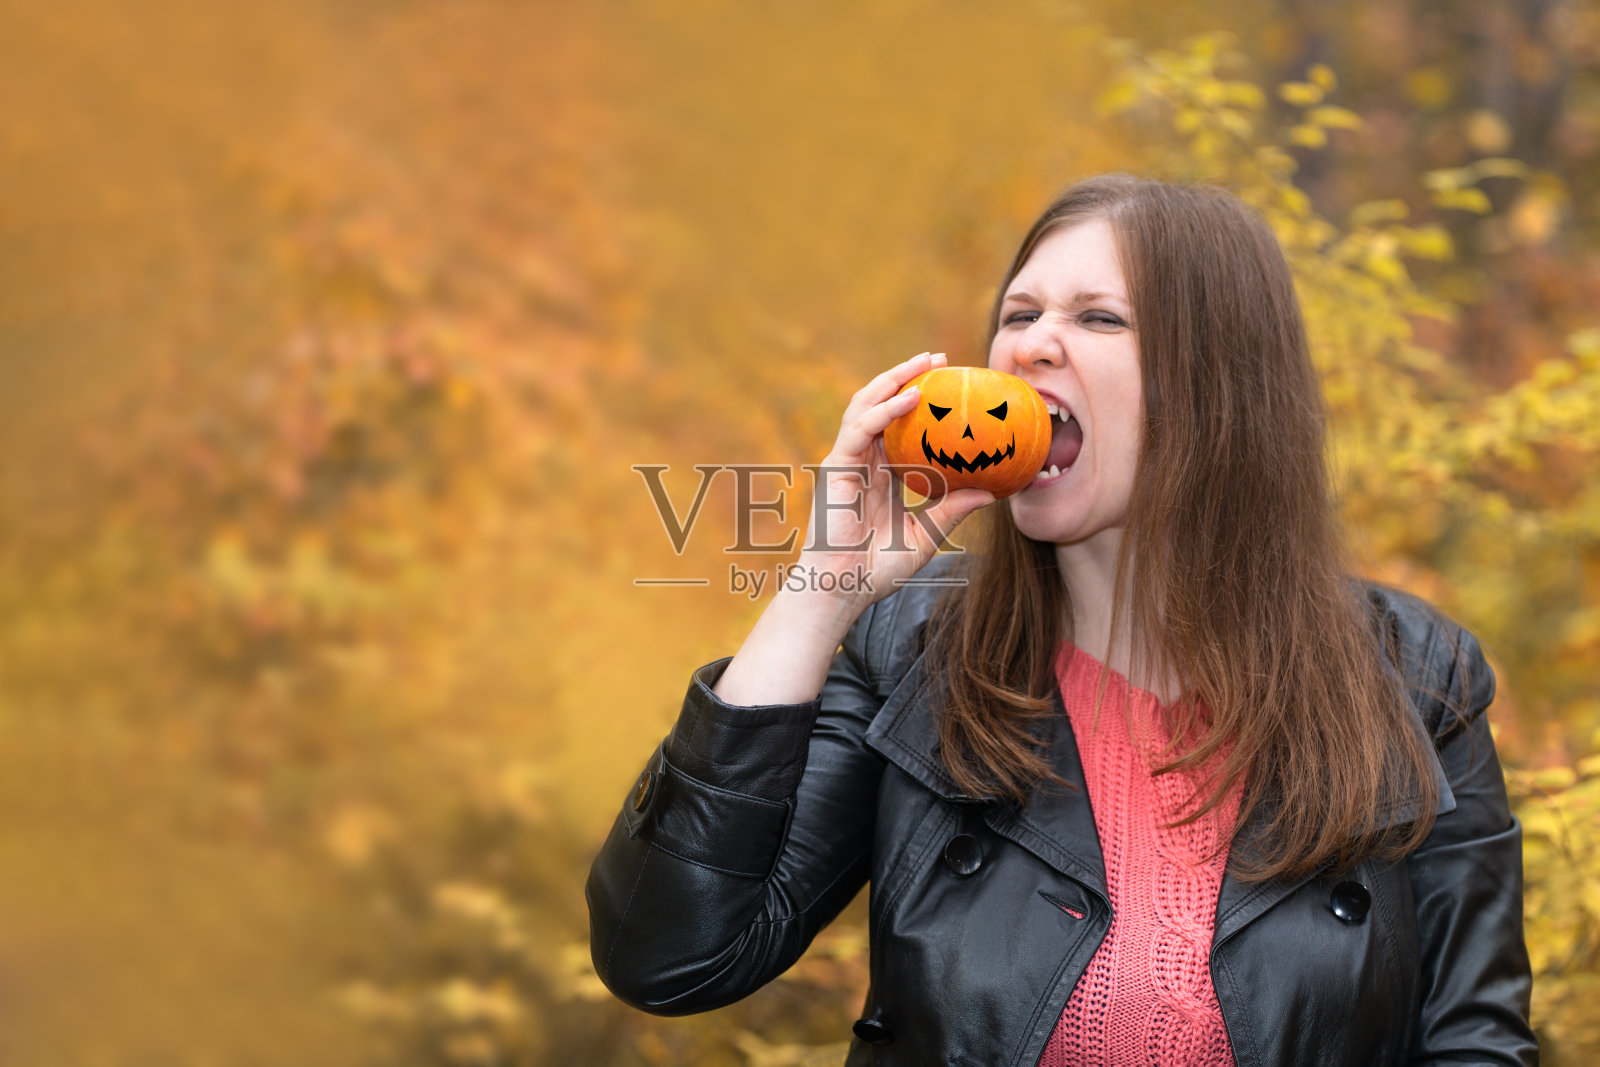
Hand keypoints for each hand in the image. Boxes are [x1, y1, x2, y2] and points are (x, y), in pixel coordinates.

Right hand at [790, 351, 994, 612]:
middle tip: (939, 358)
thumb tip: (992, 492)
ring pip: (866, 405)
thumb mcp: (926, 536)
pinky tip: (912, 396)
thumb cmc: (876, 569)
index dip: (919, 400)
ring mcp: (847, 461)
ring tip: (924, 363)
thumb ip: (952, 511)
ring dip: (894, 379)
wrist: (842, 590)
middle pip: (879, 404)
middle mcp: (861, 461)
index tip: (950, 383)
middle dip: (906, 376)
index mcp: (878, 474)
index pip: (897, 425)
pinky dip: (885, 409)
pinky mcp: (836, 467)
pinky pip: (861, 428)